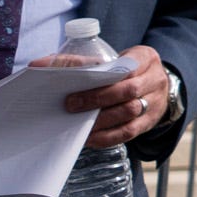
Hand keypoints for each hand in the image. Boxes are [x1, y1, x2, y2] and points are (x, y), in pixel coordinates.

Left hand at [41, 44, 172, 149]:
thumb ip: (85, 61)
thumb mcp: (116, 58)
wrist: (158, 86)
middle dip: (98, 99)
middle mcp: (155, 80)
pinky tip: (90, 138)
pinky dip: (107, 136)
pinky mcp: (150, 122)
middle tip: (71, 105)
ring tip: (79, 124)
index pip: (126, 65)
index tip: (76, 80)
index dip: (102, 74)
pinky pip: (129, 132)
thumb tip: (39, 66)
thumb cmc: (127, 70)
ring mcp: (155, 102)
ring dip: (101, 120)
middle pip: (128, 90)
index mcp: (145, 58)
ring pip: (130, 112)